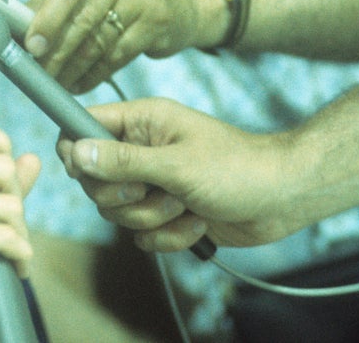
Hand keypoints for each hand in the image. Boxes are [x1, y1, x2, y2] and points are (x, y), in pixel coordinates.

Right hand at [0, 114, 40, 342]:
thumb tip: (31, 159)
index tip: (1, 177)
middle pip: (1, 165)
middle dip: (15, 198)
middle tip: (8, 226)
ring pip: (11, 202)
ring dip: (20, 231)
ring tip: (9, 249)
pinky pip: (9, 235)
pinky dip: (20, 254)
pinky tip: (14, 266)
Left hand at [22, 0, 202, 93]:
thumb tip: (16, 28)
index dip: (48, 18)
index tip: (31, 45)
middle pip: (84, 14)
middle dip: (57, 49)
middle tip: (39, 71)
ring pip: (99, 38)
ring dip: (73, 66)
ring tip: (55, 81)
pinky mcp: (160, 18)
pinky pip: (118, 54)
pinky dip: (94, 73)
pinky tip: (80, 82)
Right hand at [57, 98, 299, 251]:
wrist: (283, 199)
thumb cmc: (238, 168)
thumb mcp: (176, 164)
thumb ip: (123, 160)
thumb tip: (76, 152)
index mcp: (142, 122)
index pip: (83, 126)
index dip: (75, 150)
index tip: (83, 170)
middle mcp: (141, 151)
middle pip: (93, 179)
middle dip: (124, 195)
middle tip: (153, 188)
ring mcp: (152, 184)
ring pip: (117, 211)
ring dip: (152, 217)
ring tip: (185, 204)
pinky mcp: (165, 214)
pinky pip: (141, 235)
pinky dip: (169, 235)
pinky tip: (197, 222)